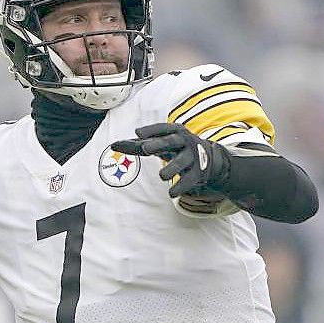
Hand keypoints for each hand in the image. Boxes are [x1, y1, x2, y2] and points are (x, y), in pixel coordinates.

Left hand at [111, 123, 230, 197]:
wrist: (210, 158)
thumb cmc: (176, 148)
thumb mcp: (160, 143)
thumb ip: (137, 145)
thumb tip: (113, 145)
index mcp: (175, 131)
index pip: (162, 129)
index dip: (150, 130)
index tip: (137, 133)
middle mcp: (185, 141)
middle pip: (171, 141)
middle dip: (159, 144)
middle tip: (145, 149)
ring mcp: (193, 157)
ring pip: (182, 161)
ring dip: (172, 168)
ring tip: (162, 176)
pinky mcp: (198, 172)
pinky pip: (189, 179)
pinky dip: (181, 186)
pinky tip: (172, 193)